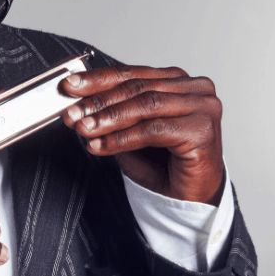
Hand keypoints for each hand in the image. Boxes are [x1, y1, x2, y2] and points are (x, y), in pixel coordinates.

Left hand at [61, 65, 223, 205]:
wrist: (191, 201)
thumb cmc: (165, 166)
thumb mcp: (130, 132)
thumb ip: (113, 114)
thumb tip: (79, 103)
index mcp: (178, 81)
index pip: (132, 75)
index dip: (98, 80)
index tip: (70, 86)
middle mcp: (196, 89)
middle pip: (137, 88)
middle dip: (99, 101)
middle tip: (72, 112)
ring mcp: (204, 107)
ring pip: (145, 105)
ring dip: (108, 118)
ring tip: (84, 128)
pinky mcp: (203, 130)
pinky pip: (153, 129)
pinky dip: (122, 138)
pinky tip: (101, 145)